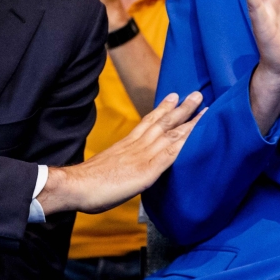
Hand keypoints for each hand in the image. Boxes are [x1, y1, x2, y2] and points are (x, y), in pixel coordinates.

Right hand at [36, 91, 204, 214]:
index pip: (148, 122)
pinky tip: (197, 136)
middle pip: (163, 122)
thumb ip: (119, 163)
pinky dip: (185, 143)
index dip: (163, 109)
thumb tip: (124, 168)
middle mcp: (137, 145)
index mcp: (127, 144)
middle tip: (197, 94)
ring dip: (188, 120)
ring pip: (170, 133)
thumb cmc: (87, 183)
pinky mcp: (148, 170)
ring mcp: (143, 156)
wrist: (76, 185)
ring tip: (202, 106)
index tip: (174, 96)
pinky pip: (171, 154)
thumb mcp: (106, 168)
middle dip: (181, 108)